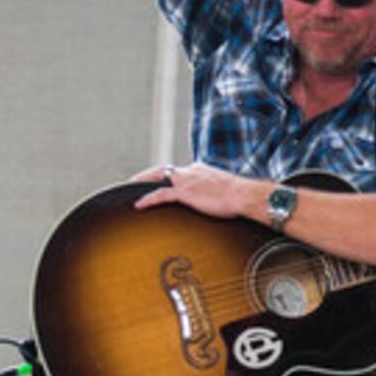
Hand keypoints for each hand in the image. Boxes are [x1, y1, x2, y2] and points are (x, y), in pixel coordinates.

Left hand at [133, 161, 257, 219]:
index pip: (178, 170)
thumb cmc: (239, 196)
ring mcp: (187, 180)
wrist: (245, 196)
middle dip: (147, 175)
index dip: (166, 176)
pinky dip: (148, 199)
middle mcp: (191, 171)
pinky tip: (138, 205)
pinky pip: (160, 194)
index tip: (158, 180)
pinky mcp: (185, 192)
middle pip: (163, 170)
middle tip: (134, 182)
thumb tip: (215, 200)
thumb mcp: (224, 190)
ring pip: (157, 178)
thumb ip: (214, 192)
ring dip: (143, 183)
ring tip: (130, 190)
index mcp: (200, 170)